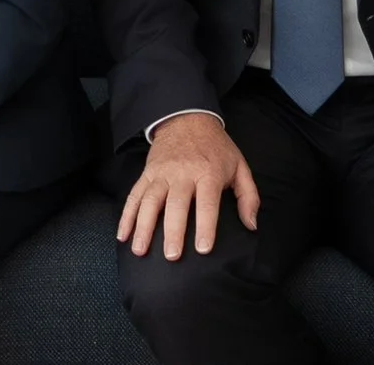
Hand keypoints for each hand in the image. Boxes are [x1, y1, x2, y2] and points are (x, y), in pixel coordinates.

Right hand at [118, 112, 258, 260]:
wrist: (187, 118)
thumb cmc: (216, 147)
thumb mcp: (240, 166)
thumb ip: (249, 196)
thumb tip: (251, 225)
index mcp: (208, 173)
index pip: (207, 203)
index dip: (206, 226)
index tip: (203, 248)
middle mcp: (182, 173)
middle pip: (176, 204)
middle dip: (173, 231)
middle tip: (172, 255)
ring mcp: (162, 173)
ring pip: (149, 201)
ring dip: (143, 226)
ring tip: (140, 250)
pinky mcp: (147, 173)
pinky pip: (134, 194)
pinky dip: (126, 215)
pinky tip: (122, 234)